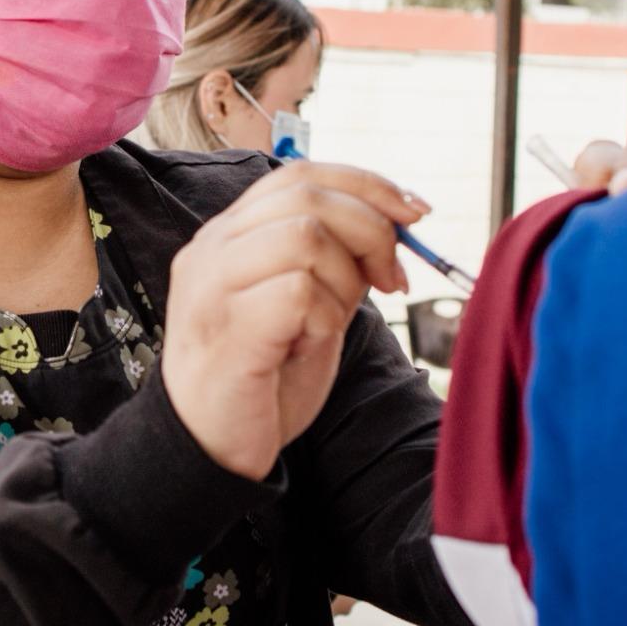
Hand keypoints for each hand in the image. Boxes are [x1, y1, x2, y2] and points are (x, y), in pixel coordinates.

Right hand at [162, 162, 421, 479]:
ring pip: (304, 237)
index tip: (414, 215)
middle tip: (393, 281)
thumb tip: (397, 221)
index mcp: (229, 236)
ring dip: (345, 280)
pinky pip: (298, 293)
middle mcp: (211, 249)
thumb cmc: (263, 379)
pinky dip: (324, 318)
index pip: (299, 175)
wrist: (212, 450)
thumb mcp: (308, 305)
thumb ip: (336, 260)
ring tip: (331, 323)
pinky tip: (307, 346)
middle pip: (306, 197)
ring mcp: (211, 287)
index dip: (365, 185)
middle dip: (371, 231)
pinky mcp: (226, 330)